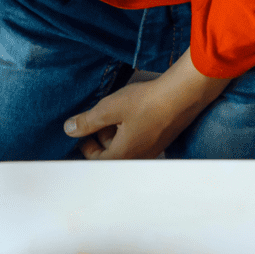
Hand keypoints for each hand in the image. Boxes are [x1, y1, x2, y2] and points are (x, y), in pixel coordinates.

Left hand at [63, 52, 232, 158]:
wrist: (185, 93)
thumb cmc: (148, 102)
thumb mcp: (108, 109)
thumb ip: (87, 122)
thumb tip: (69, 129)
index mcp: (124, 156)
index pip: (96, 160)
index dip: (85, 145)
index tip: (82, 130)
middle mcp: (139, 157)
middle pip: (111, 153)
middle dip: (101, 137)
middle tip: (98, 117)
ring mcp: (153, 148)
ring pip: (125, 145)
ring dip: (115, 131)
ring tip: (115, 110)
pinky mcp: (162, 137)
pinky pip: (139, 138)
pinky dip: (130, 127)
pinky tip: (132, 110)